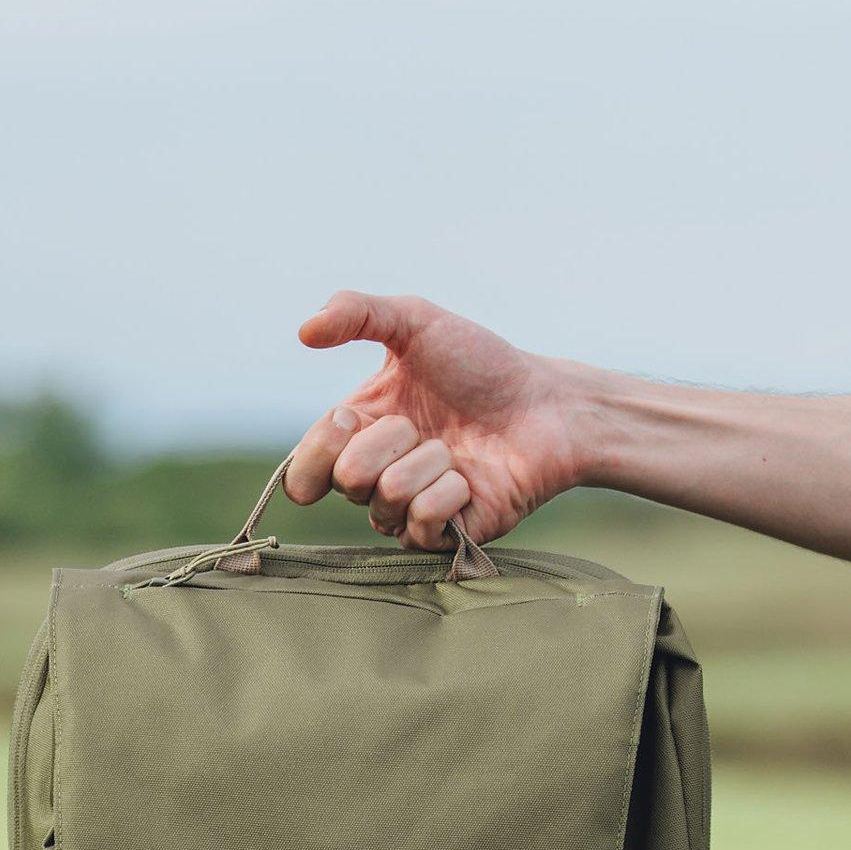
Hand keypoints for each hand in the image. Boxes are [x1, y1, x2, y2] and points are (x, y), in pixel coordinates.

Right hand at [285, 292, 582, 548]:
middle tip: (422, 425)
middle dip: (385, 442)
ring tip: (455, 447)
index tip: (353, 414)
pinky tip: (470, 477)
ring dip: (427, 460)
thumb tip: (304, 331)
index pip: (303, 473)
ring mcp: (411, 511)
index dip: (321, 446)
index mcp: (359, 436)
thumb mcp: (415, 322)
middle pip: (343, 481)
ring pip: (386, 499)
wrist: (547, 404)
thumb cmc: (483, 366)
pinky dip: (448, 491)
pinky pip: (422, 523)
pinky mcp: (447, 537)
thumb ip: (356, 312)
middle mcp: (378, 479)